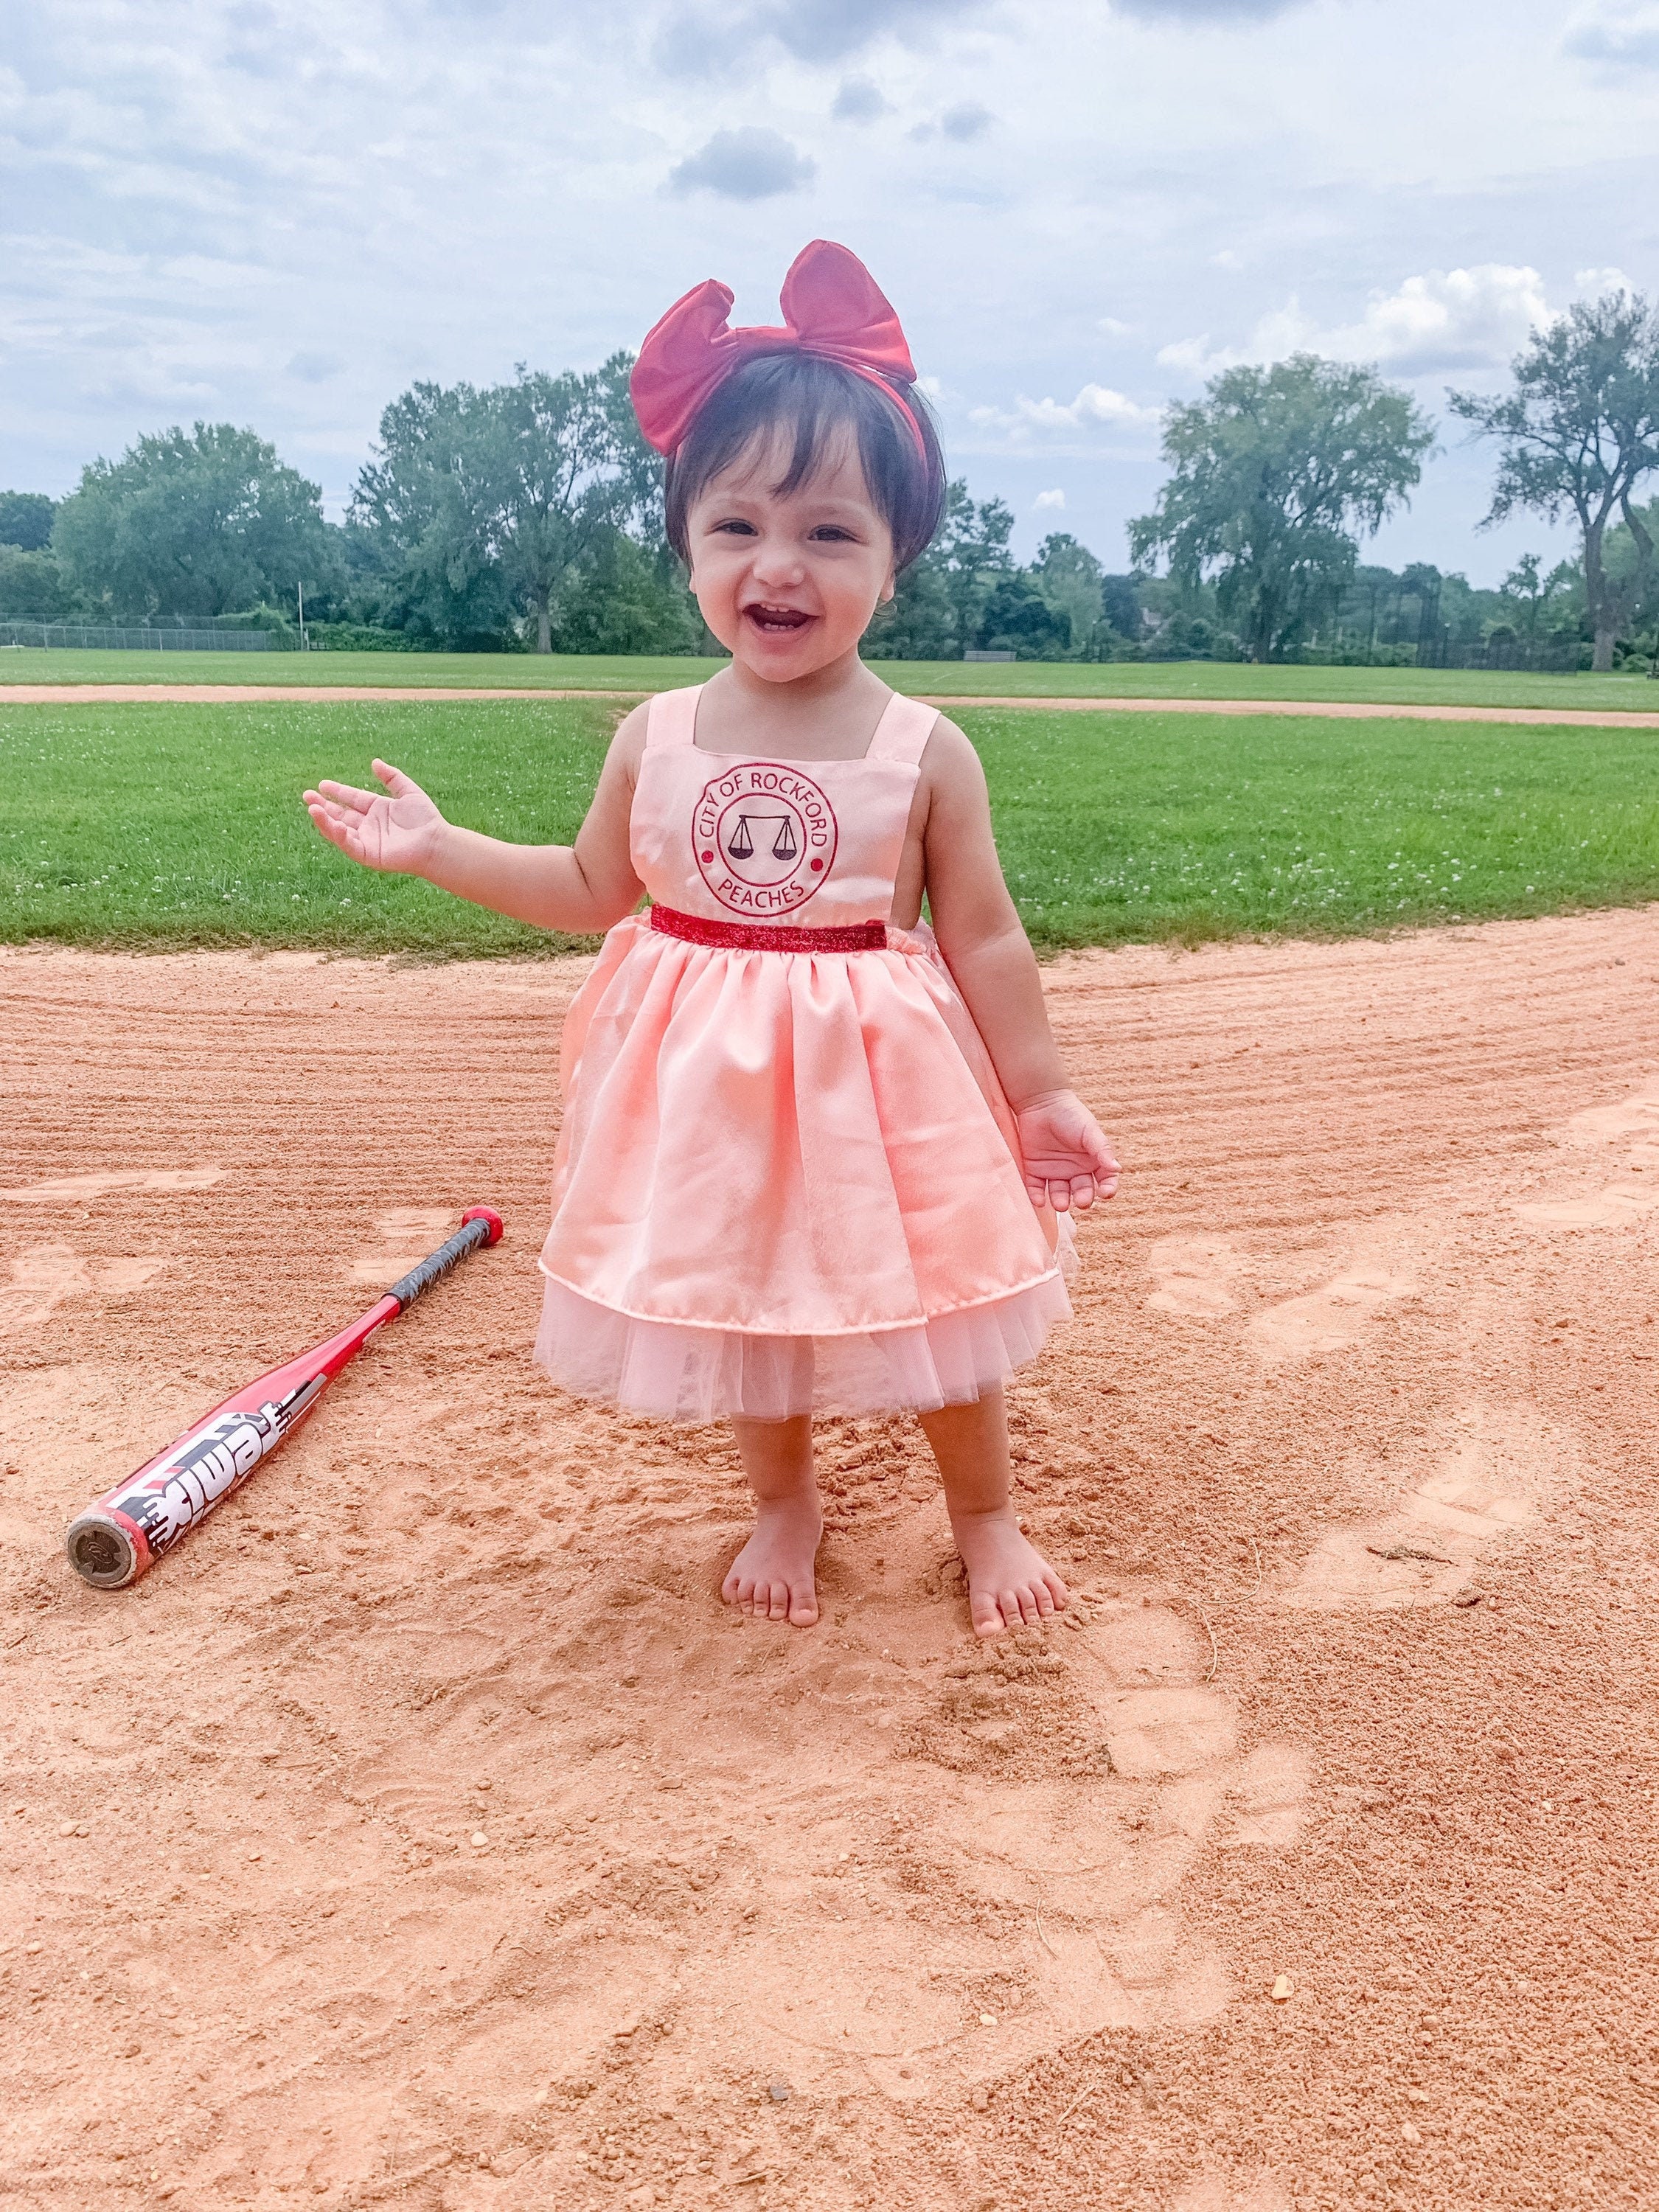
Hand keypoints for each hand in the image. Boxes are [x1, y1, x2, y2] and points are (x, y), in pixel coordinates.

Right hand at [302, 760, 445, 874]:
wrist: (435, 841)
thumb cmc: (426, 819)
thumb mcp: (408, 791)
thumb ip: (392, 777)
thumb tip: (375, 762)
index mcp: (377, 810)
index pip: (352, 799)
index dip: (337, 792)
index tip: (322, 784)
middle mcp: (369, 825)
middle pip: (340, 815)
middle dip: (323, 806)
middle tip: (307, 795)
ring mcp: (367, 840)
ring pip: (339, 830)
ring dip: (324, 820)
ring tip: (312, 807)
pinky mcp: (368, 854)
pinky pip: (349, 845)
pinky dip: (339, 835)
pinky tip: (332, 823)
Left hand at [1013, 1089, 1119, 1212]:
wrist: (1041, 1102)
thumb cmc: (1071, 1115)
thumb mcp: (1090, 1131)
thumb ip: (1102, 1149)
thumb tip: (1117, 1168)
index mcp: (1092, 1162)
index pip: (1105, 1181)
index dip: (1108, 1189)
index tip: (1106, 1193)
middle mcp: (1075, 1172)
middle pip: (1082, 1192)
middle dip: (1083, 1199)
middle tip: (1082, 1201)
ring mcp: (1055, 1173)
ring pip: (1059, 1194)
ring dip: (1060, 1201)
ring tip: (1060, 1204)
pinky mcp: (1034, 1171)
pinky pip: (1036, 1188)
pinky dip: (1036, 1196)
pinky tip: (1038, 1200)